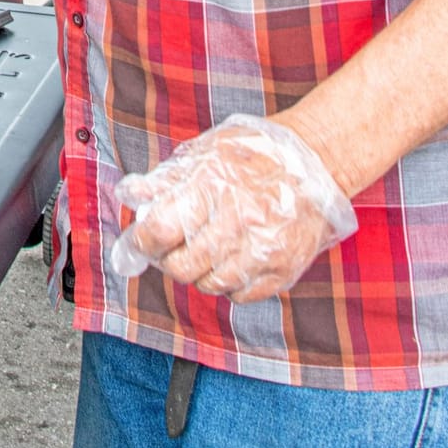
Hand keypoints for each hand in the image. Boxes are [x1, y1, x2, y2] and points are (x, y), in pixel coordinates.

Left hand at [107, 115, 356, 301]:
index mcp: (215, 187)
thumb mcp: (206, 152)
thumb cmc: (256, 152)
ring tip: (202, 251)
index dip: (143, 240)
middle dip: (168, 259)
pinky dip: (228, 284)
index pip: (162, 230)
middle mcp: (240, 222)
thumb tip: (130, 195)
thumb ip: (166, 178)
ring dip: (197, 273)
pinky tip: (230, 260)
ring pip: (210, 285)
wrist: (317, 160)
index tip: (140, 240)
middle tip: (170, 247)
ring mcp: (264, 250)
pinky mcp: (284, 270)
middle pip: (182, 266)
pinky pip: (241, 295)